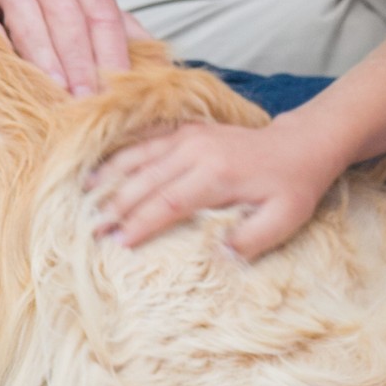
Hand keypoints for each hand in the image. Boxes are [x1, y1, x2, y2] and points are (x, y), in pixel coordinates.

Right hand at [0, 0, 131, 95]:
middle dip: (79, 63)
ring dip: (43, 58)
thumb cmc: (57, 0)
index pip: (103, 16)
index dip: (111, 55)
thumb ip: (127, 35)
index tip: (116, 92)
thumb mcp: (95, 6)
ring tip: (54, 90)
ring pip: (28, 19)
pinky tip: (6, 70)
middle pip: (67, 18)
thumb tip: (162, 73)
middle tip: (86, 101)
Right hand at [84, 118, 334, 256]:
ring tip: (84, 196)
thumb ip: (251, 240)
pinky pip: (146, 141)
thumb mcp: (284, 220)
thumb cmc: (292, 187)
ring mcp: (189, 136)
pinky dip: (122, 155)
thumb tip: (216, 255)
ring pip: (140, 157)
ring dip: (111, 177)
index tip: (120, 244)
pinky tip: (103, 167)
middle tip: (92, 229)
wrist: (301, 144)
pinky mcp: (187, 130)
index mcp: (217, 175)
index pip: (168, 202)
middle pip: (146, 180)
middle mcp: (197, 151)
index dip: (142, 224)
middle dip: (117, 206)